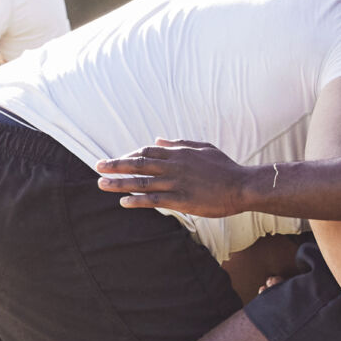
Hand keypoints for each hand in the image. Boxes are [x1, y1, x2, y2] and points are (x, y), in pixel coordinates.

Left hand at [96, 139, 260, 217]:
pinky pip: (155, 200)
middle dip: (116, 165)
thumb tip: (158, 138)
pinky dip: (138, 200)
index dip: (129, 156)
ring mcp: (177, 183)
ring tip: (101, 184)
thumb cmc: (225, 167)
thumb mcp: (202, 147)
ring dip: (119, 183)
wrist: (242, 186)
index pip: (147, 152)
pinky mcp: (182, 200)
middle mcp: (174, 166)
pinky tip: (124, 202)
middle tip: (98, 166)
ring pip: (142, 182)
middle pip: (139, 164)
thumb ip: (179, 143)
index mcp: (179, 153)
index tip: (117, 161)